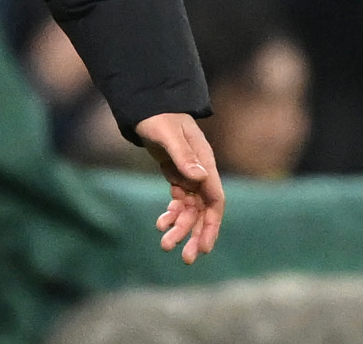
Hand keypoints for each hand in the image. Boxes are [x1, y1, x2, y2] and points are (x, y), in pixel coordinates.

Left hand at [135, 112, 223, 263]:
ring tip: (165, 244)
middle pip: (203, 211)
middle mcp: (201, 173)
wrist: (148, 104)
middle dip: (195, 235)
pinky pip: (179, 201)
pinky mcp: (177, 175)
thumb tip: (200, 176)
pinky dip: (172, 213)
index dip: (211, 225)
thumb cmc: (159, 116)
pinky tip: (161, 224)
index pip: (215, 201)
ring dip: (180, 228)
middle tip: (186, 259)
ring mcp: (189, 175)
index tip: (204, 246)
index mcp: (205, 164)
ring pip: (190, 210)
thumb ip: (183, 155)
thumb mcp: (167, 133)